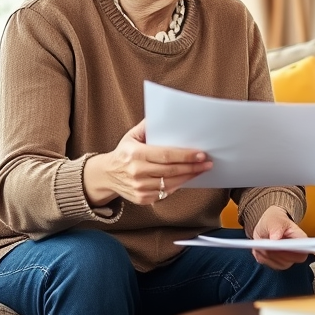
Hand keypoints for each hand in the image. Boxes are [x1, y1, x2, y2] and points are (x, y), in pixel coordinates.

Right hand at [83, 119, 212, 205]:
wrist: (106, 175)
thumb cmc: (124, 153)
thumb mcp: (131, 136)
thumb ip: (148, 126)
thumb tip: (164, 115)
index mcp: (135, 155)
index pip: (166, 155)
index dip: (185, 155)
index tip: (201, 154)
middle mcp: (137, 172)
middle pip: (171, 170)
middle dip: (192, 167)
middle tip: (207, 162)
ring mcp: (140, 188)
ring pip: (171, 183)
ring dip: (189, 176)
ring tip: (201, 169)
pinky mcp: (142, 198)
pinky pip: (166, 193)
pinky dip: (178, 185)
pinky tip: (187, 178)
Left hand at [250, 207, 308, 269]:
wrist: (268, 226)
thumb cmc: (275, 221)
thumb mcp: (275, 220)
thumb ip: (276, 228)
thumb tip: (275, 239)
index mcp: (301, 240)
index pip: (302, 253)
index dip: (292, 253)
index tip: (278, 247)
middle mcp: (297, 253)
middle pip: (287, 261)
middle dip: (274, 253)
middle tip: (264, 244)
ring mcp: (287, 260)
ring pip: (276, 264)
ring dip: (266, 255)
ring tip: (260, 244)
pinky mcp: (277, 263)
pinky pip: (267, 264)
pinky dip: (261, 256)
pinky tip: (258, 248)